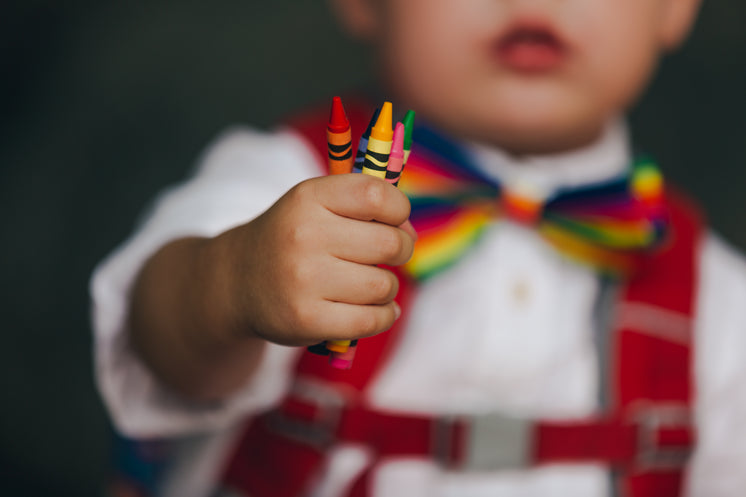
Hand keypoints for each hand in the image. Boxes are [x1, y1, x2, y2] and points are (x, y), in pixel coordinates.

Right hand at [216, 173, 415, 346]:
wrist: (237, 281)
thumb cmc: (291, 238)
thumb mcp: (314, 204)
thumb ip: (362, 205)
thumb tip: (408, 231)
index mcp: (309, 198)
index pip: (377, 196)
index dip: (399, 209)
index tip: (394, 221)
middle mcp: (304, 235)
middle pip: (389, 243)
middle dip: (401, 250)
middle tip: (388, 255)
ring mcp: (304, 280)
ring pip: (384, 285)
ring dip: (388, 287)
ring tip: (372, 285)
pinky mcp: (307, 319)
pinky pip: (372, 320)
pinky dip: (384, 316)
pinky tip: (378, 310)